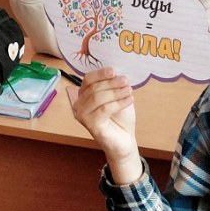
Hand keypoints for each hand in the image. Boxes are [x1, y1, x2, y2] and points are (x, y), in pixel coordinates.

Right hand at [69, 68, 141, 182]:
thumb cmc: (120, 118)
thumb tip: (117, 72)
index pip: (88, 79)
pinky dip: (118, 103)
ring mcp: (82, 116)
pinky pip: (104, 109)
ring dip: (116, 92)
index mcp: (83, 95)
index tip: (114, 70)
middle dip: (111, 83)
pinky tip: (130, 100)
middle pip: (94, 88)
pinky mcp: (90, 125)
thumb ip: (113, 86)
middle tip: (126, 80)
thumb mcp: (117, 97)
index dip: (100, 74)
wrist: (124, 140)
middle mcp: (79, 105)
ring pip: (98, 98)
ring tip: (129, 90)